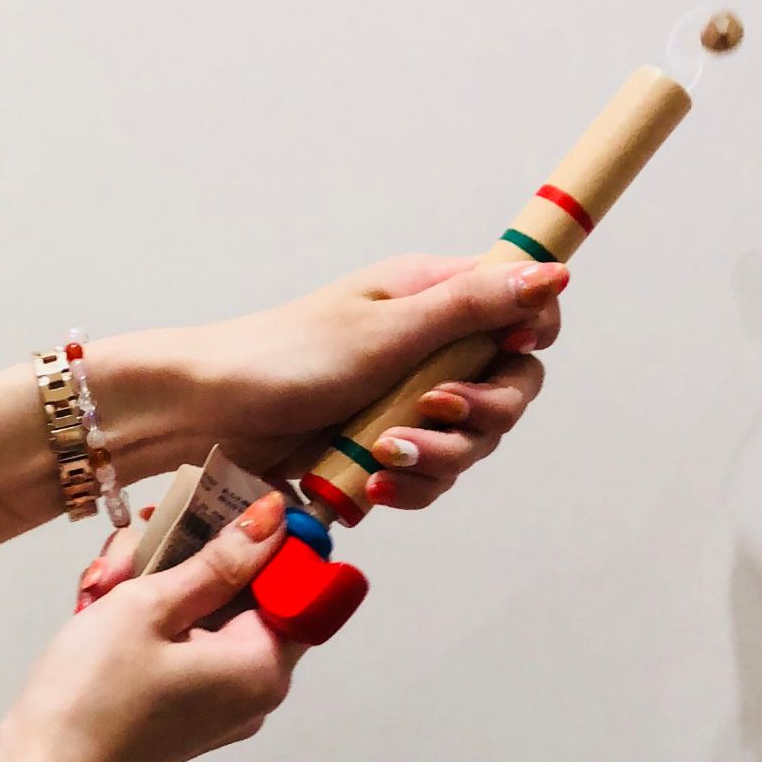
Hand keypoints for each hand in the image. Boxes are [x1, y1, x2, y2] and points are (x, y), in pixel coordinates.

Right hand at [0, 493, 304, 761]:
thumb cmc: (91, 694)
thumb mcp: (151, 606)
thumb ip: (218, 559)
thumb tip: (273, 519)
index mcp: (262, 667)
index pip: (297, 582)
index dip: (267, 537)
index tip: (224, 504)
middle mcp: (254, 690)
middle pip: (246, 592)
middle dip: (193, 554)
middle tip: (142, 534)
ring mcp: (220, 703)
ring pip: (208, 611)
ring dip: (161, 580)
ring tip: (106, 579)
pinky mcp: (186, 708)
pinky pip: (186, 642)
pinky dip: (153, 616)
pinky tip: (106, 603)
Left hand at [186, 255, 562, 509]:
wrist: (207, 415)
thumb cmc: (285, 356)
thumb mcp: (386, 329)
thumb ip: (472, 306)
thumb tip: (553, 272)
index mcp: (430, 297)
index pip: (519, 306)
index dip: (529, 331)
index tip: (509, 349)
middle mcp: (427, 346)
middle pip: (508, 385)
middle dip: (482, 412)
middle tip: (435, 412)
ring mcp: (406, 400)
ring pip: (471, 439)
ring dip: (438, 456)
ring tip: (384, 456)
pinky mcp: (382, 447)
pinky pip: (428, 475)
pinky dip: (409, 486)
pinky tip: (373, 489)